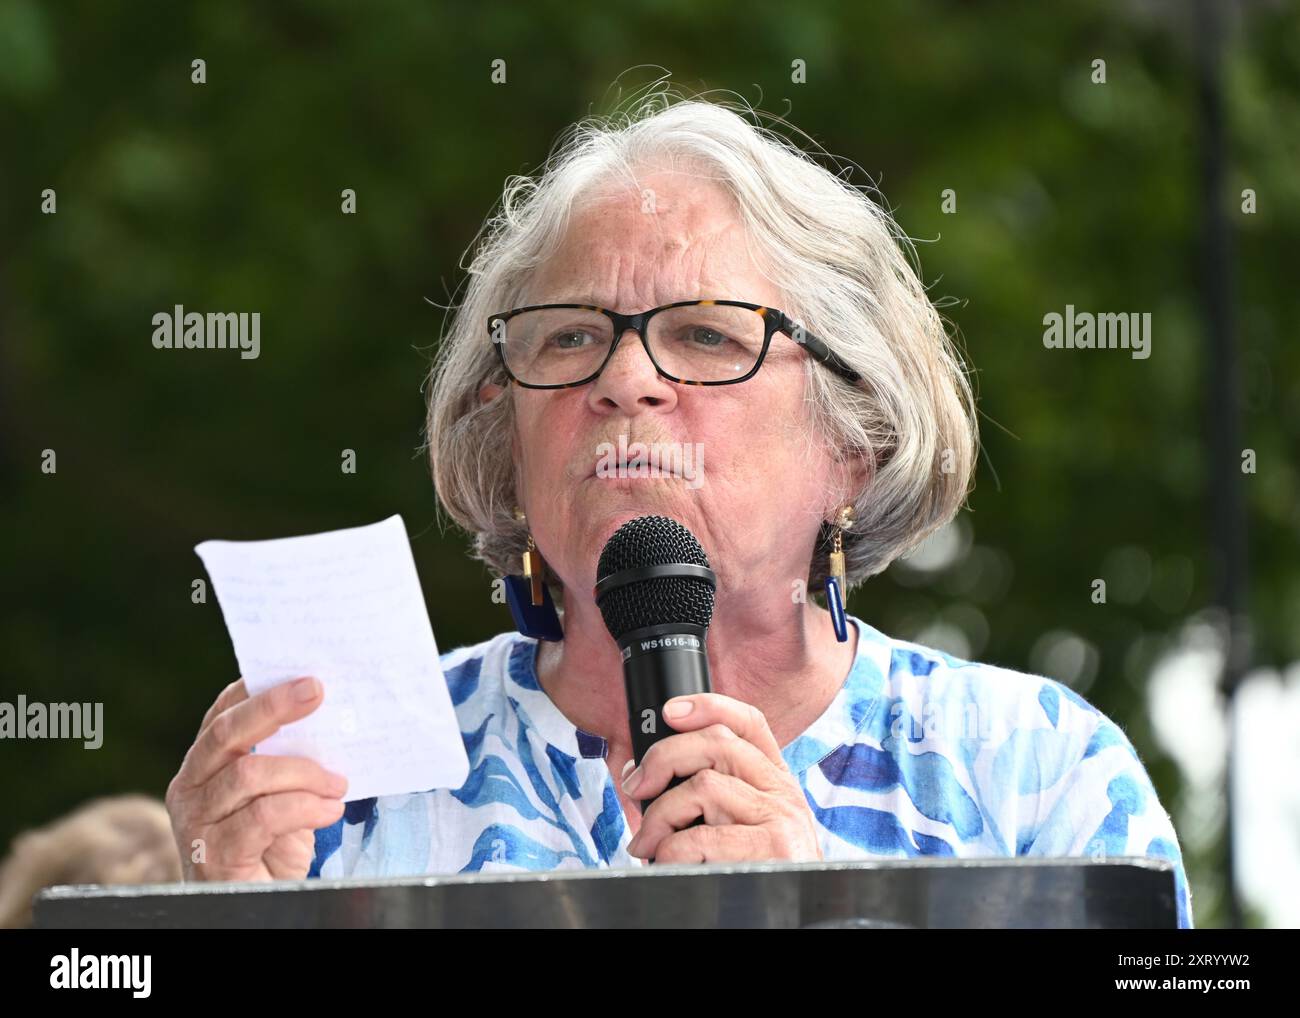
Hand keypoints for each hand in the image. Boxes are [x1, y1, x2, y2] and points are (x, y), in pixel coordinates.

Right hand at [165, 676, 348, 881]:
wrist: (258, 907)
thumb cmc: (272, 846)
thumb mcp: (282, 795)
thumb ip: (291, 759)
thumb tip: (331, 715)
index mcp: (203, 766)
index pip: (221, 716)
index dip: (254, 691)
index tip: (296, 670)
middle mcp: (188, 789)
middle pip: (226, 734)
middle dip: (274, 707)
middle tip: (318, 691)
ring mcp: (196, 823)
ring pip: (249, 775)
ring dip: (305, 773)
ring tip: (338, 783)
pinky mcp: (214, 854)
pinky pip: (263, 816)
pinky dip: (305, 808)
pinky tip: (329, 811)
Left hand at [624, 692, 822, 863]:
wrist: (793, 917)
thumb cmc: (757, 873)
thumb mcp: (745, 825)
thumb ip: (715, 794)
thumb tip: (647, 775)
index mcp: (775, 781)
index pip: (749, 722)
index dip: (709, 705)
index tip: (670, 711)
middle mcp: (782, 792)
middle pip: (716, 743)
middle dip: (663, 759)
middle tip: (636, 786)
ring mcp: (780, 818)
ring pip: (702, 787)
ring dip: (659, 816)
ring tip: (648, 843)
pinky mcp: (773, 849)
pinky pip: (702, 838)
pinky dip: (672, 851)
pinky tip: (668, 863)